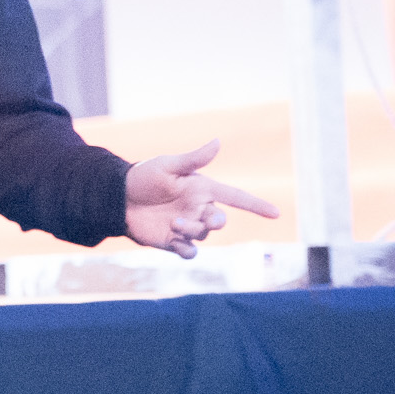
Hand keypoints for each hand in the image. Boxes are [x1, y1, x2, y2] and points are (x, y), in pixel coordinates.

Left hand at [123, 139, 278, 258]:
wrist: (117, 198)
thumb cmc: (143, 177)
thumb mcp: (168, 166)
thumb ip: (194, 159)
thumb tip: (218, 141)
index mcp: (202, 189)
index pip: (236, 197)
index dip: (256, 205)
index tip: (277, 214)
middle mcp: (198, 209)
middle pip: (220, 220)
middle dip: (216, 221)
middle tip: (205, 218)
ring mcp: (187, 226)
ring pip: (204, 235)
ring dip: (193, 231)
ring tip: (174, 224)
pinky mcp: (173, 241)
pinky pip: (190, 252)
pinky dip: (187, 250)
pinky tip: (176, 242)